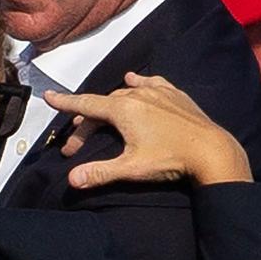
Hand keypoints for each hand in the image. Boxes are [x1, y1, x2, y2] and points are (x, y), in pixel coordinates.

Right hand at [46, 73, 251, 189]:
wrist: (213, 151)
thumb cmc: (170, 159)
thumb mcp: (131, 168)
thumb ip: (100, 172)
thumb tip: (72, 179)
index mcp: (123, 109)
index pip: (86, 104)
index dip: (65, 103)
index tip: (48, 96)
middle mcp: (137, 94)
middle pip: (103, 105)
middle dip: (87, 123)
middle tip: (76, 146)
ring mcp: (158, 92)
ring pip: (125, 92)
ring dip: (109, 104)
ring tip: (101, 114)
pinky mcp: (176, 95)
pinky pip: (152, 83)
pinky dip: (139, 82)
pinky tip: (136, 80)